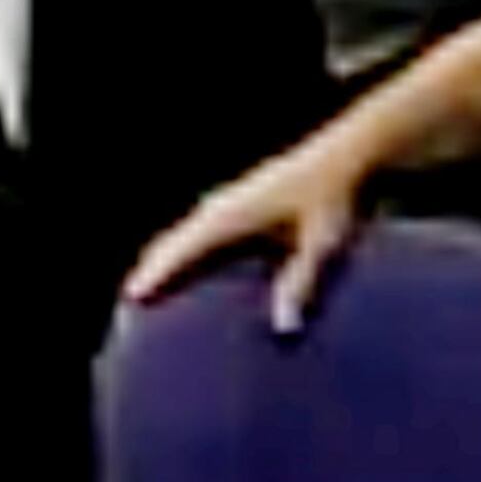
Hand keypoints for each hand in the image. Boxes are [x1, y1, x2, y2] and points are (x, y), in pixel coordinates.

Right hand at [122, 132, 375, 333]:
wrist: (349, 154)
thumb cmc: (335, 197)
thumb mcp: (320, 244)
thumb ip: (299, 283)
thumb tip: (283, 327)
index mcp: (232, 216)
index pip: (182, 250)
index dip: (156, 275)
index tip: (132, 297)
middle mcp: (223, 206)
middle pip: (174, 240)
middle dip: (152, 268)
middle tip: (131, 298)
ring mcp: (231, 199)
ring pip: (185, 232)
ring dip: (168, 255)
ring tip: (152, 278)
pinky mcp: (243, 199)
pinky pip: (200, 227)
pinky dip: (187, 245)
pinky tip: (192, 255)